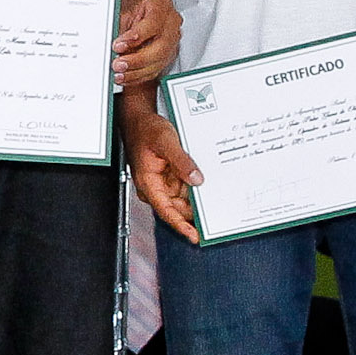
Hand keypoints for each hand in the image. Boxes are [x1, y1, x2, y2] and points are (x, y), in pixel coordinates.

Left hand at [112, 0, 178, 89]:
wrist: (150, 12)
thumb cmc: (140, 9)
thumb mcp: (128, 10)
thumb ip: (122, 24)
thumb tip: (112, 40)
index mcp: (161, 5)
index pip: (153, 23)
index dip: (137, 36)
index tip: (119, 44)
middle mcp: (171, 24)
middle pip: (160, 47)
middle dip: (137, 59)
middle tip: (119, 64)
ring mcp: (173, 41)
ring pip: (159, 62)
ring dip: (136, 71)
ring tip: (119, 74)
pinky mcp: (168, 56)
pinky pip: (155, 70)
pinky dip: (138, 76)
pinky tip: (126, 77)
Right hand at [126, 106, 203, 244]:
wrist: (139, 118)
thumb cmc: (145, 129)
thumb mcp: (166, 141)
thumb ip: (181, 161)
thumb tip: (196, 179)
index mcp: (148, 183)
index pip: (166, 211)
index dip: (181, 225)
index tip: (195, 236)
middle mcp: (155, 187)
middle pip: (178, 208)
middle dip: (195, 213)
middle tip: (215, 218)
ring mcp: (163, 182)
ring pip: (183, 198)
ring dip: (197, 199)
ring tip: (215, 201)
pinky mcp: (170, 176)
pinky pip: (185, 187)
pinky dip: (196, 187)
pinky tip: (208, 186)